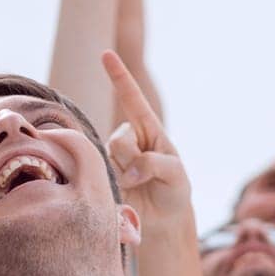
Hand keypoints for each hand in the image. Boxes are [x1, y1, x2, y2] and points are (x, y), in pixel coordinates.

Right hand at [104, 50, 189, 225]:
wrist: (161, 222)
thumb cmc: (173, 191)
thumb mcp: (176, 175)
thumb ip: (154, 164)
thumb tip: (127, 171)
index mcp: (148, 130)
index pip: (132, 99)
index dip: (119, 76)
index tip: (106, 54)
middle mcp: (127, 140)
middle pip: (118, 139)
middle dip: (132, 159)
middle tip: (144, 178)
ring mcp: (112, 158)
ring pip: (108, 159)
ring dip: (124, 176)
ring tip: (136, 188)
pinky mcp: (100, 176)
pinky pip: (98, 174)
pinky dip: (112, 185)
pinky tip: (124, 193)